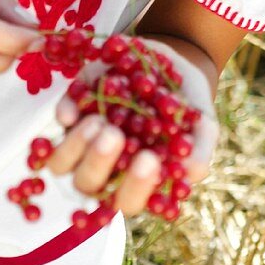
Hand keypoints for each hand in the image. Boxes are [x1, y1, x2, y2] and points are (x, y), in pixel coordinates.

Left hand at [46, 37, 219, 216]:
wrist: (173, 63)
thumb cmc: (188, 106)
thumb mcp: (203, 126)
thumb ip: (199, 149)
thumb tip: (192, 172)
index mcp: (135, 181)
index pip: (128, 200)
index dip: (135, 188)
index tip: (150, 161)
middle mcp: (104, 167)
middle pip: (88, 183)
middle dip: (99, 163)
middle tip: (115, 136)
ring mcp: (83, 141)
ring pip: (62, 161)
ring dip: (75, 146)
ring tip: (99, 121)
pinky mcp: (74, 107)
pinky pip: (61, 117)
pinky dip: (64, 113)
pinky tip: (73, 109)